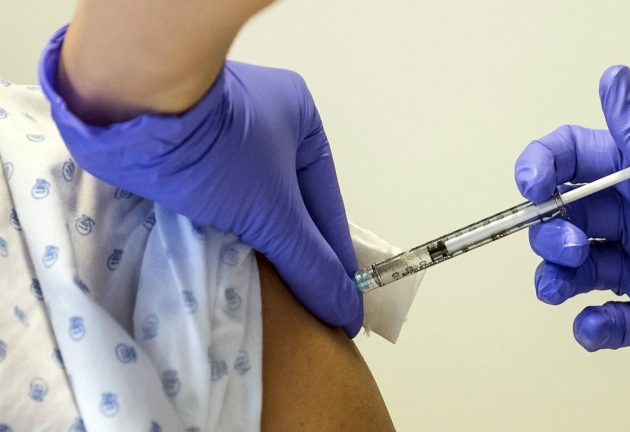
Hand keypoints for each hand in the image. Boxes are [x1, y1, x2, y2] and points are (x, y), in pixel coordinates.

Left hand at [43, 59, 362, 335]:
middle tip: (308, 304)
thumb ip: (311, 262)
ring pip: (253, 197)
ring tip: (273, 294)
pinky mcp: (184, 141)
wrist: (127, 108)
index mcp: (301, 117)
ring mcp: (222, 127)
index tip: (344, 304)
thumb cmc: (218, 152)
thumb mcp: (272, 211)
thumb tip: (347, 311)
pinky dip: (226, 225)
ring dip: (260, 239)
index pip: (326, 200)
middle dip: (295, 248)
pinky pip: (219, 193)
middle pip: (289, 200)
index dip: (335, 255)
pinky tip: (230, 258)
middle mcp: (267, 117)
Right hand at [514, 65, 629, 365]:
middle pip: (561, 219)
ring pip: (572, 271)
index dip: (541, 167)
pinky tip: (596, 328)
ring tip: (561, 292)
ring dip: (555, 280)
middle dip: (550, 234)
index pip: (573, 160)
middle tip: (574, 250)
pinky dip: (591, 328)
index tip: (531, 188)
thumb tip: (613, 77)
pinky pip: (605, 322)